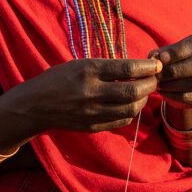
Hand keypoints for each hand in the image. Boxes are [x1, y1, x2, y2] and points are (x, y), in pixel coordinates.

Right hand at [5, 57, 161, 135]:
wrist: (35, 106)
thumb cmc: (58, 79)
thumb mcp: (79, 65)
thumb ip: (106, 68)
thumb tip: (137, 68)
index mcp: (87, 70)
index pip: (126, 68)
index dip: (146, 67)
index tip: (156, 65)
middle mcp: (91, 92)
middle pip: (132, 91)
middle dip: (150, 85)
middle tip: (155, 79)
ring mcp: (92, 112)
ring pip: (130, 109)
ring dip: (143, 100)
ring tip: (145, 91)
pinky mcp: (92, 126)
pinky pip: (121, 121)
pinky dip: (132, 112)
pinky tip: (132, 104)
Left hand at [150, 33, 191, 110]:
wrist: (186, 78)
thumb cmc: (176, 59)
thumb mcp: (169, 52)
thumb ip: (160, 53)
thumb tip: (154, 58)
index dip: (177, 52)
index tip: (161, 58)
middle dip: (175, 70)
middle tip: (158, 74)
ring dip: (173, 84)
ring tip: (158, 84)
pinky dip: (175, 95)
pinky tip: (164, 92)